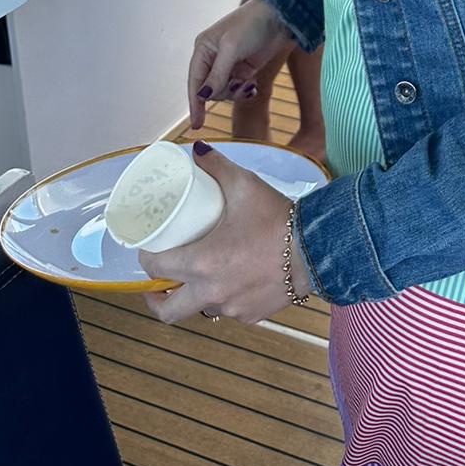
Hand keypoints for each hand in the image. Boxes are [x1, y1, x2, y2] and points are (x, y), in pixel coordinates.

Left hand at [141, 144, 306, 323]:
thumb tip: (196, 150)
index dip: (145, 259)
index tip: (148, 250)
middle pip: (168, 310)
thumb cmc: (278, 218)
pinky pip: (228, 310)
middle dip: (157, 298)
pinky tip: (232, 282)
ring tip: (199, 276)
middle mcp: (212, 292)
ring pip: (201, 309)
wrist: (318, 248)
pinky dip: (225, 298)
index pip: (156, 268)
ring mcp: (232, 308)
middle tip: (157, 282)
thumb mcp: (245, 185)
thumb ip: (218, 166)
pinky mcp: (252, 315)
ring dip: (195, 295)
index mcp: (202, 263)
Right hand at [187, 0, 294, 129]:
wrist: (280, 17)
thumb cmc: (252, 23)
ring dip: (235, 92)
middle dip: (223, 92)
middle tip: (238, 84)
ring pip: (224, 92)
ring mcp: (229, 64)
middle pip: (209, 90)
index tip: (196, 124)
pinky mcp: (244, 69)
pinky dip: (244, 91)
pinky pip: (237, 89)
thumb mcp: (231, 48)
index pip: (195, 81)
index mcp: (203, 48)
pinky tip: (252, 85)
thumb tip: (203, 96)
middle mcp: (213, 58)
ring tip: (248, 83)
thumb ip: (217, 74)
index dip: (195, 103)